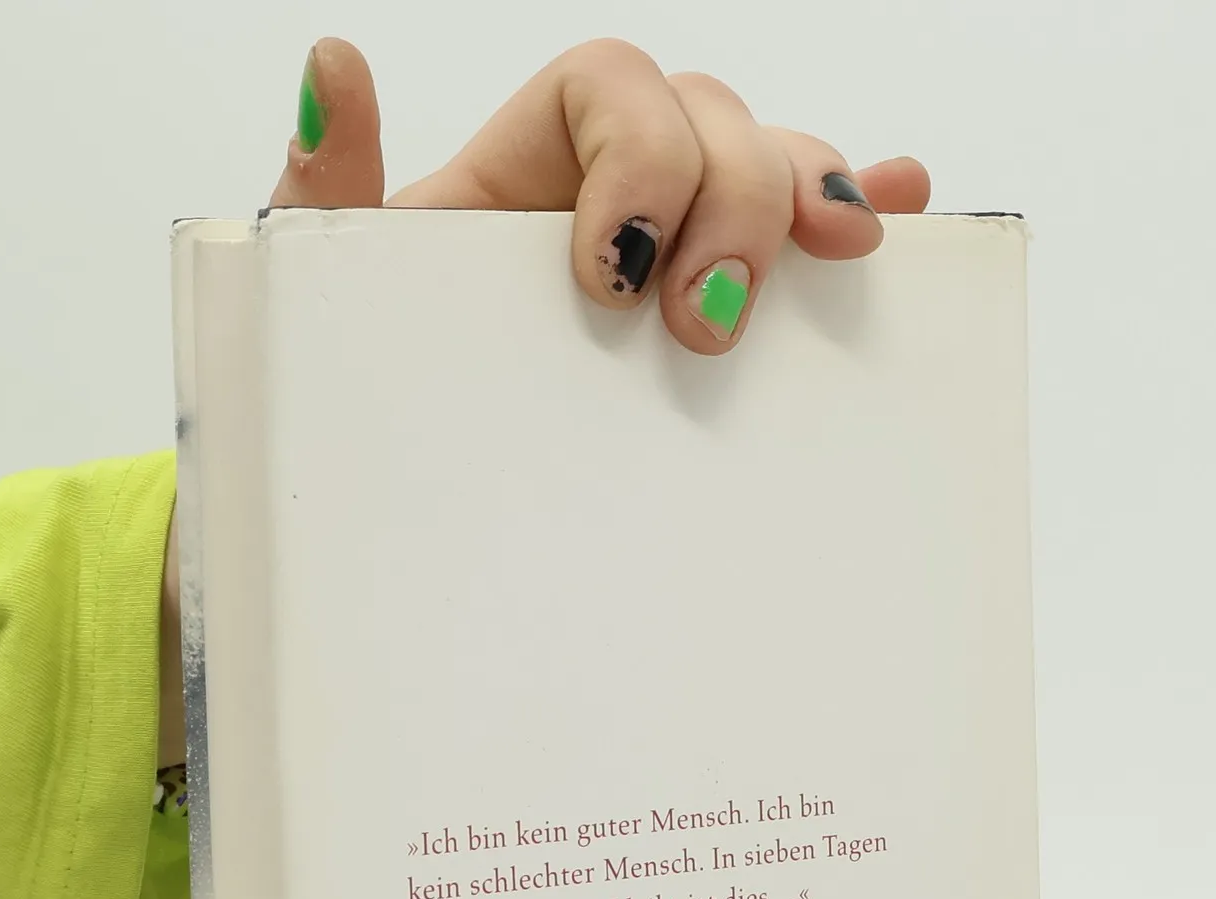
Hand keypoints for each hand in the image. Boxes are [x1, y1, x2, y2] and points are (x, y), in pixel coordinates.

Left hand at [161, 41, 929, 766]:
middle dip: (730, 205)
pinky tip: (892, 224)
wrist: (409, 513)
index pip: (607, 89)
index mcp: (520, 180)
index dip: (637, 155)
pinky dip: (856, 211)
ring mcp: (678, 253)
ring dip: (807, 198)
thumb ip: (323, 196)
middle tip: (703, 331)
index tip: (610, 282)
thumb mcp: (332, 315)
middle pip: (709, 119)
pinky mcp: (720, 314)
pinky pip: (805, 240)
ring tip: (832, 260)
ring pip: (770, 166)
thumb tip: (332, 68)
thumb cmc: (371, 403)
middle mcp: (609, 197)